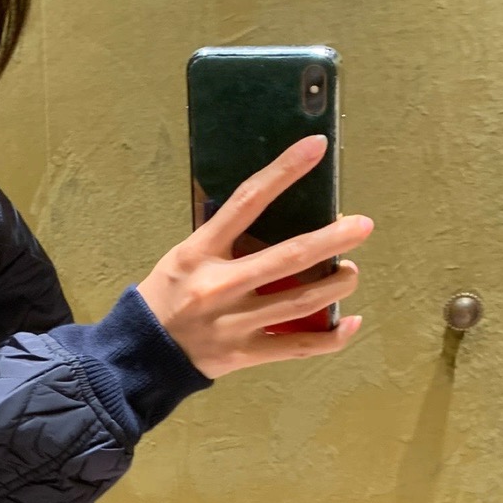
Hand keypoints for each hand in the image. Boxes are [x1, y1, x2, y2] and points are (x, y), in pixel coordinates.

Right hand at [137, 134, 371, 380]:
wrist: (141, 354)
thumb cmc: (165, 297)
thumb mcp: (183, 257)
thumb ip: (224, 239)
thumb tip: (277, 217)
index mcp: (199, 252)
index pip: (247, 202)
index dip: (284, 172)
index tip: (316, 148)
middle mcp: (219, 286)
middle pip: (288, 258)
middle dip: (332, 240)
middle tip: (362, 226)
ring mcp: (235, 323)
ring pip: (302, 303)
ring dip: (337, 285)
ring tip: (350, 271)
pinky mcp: (245, 354)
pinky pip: (299, 346)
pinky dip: (332, 336)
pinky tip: (351, 321)